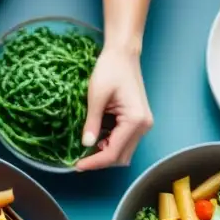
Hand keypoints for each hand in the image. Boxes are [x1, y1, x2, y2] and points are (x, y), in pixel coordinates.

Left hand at [76, 48, 152, 169]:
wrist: (123, 54)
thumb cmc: (110, 69)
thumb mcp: (96, 96)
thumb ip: (92, 123)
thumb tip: (86, 146)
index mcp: (135, 120)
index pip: (114, 153)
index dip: (94, 162)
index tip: (76, 165)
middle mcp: (143, 126)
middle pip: (121, 157)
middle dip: (100, 161)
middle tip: (79, 158)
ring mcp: (143, 124)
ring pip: (123, 151)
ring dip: (105, 153)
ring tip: (87, 146)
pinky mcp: (138, 121)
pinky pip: (124, 141)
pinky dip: (110, 144)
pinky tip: (97, 137)